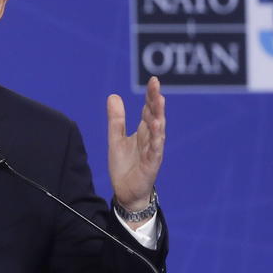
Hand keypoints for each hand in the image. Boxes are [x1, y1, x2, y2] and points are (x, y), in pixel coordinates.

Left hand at [107, 76, 164, 211]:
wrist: (125, 192)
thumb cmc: (125, 166)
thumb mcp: (115, 139)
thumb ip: (116, 119)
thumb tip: (113, 96)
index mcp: (143, 131)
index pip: (148, 110)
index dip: (150, 96)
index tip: (153, 80)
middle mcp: (150, 138)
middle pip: (155, 116)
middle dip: (156, 101)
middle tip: (156, 85)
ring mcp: (153, 151)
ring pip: (158, 130)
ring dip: (158, 115)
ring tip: (159, 101)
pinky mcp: (151, 164)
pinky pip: (155, 149)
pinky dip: (156, 138)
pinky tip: (156, 127)